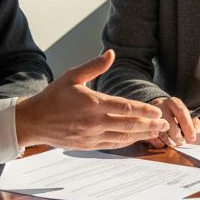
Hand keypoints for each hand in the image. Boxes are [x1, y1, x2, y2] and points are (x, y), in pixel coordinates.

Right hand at [15, 50, 168, 148]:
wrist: (34, 121)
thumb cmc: (53, 97)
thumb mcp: (72, 76)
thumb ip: (94, 66)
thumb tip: (111, 53)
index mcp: (92, 103)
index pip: (125, 107)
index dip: (144, 111)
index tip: (158, 111)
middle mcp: (94, 122)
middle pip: (129, 125)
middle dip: (149, 125)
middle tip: (165, 124)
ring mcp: (91, 136)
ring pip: (123, 137)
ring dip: (142, 135)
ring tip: (157, 132)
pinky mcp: (87, 145)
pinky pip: (112, 145)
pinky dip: (127, 142)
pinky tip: (137, 139)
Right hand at [147, 97, 199, 147]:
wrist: (153, 109)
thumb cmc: (173, 114)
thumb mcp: (184, 113)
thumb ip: (194, 121)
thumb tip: (197, 130)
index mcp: (173, 102)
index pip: (182, 113)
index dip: (188, 127)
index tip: (192, 138)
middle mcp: (160, 106)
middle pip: (171, 126)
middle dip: (179, 138)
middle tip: (182, 142)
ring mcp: (149, 116)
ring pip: (162, 134)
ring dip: (171, 141)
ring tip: (174, 141)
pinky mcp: (143, 126)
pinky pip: (154, 139)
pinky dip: (161, 143)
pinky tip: (164, 140)